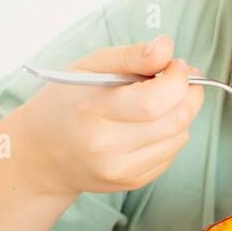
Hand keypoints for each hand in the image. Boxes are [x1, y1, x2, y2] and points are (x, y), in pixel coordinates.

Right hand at [13, 34, 203, 194]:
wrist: (41, 155)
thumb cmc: (67, 102)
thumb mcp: (88, 68)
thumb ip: (130, 56)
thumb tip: (167, 47)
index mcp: (92, 111)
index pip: (153, 101)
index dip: (177, 80)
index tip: (176, 65)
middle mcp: (106, 147)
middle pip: (175, 120)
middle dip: (190, 94)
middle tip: (183, 78)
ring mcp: (120, 170)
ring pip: (180, 137)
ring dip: (182, 113)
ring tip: (163, 100)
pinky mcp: (131, 182)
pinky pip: (172, 154)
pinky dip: (171, 134)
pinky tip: (151, 124)